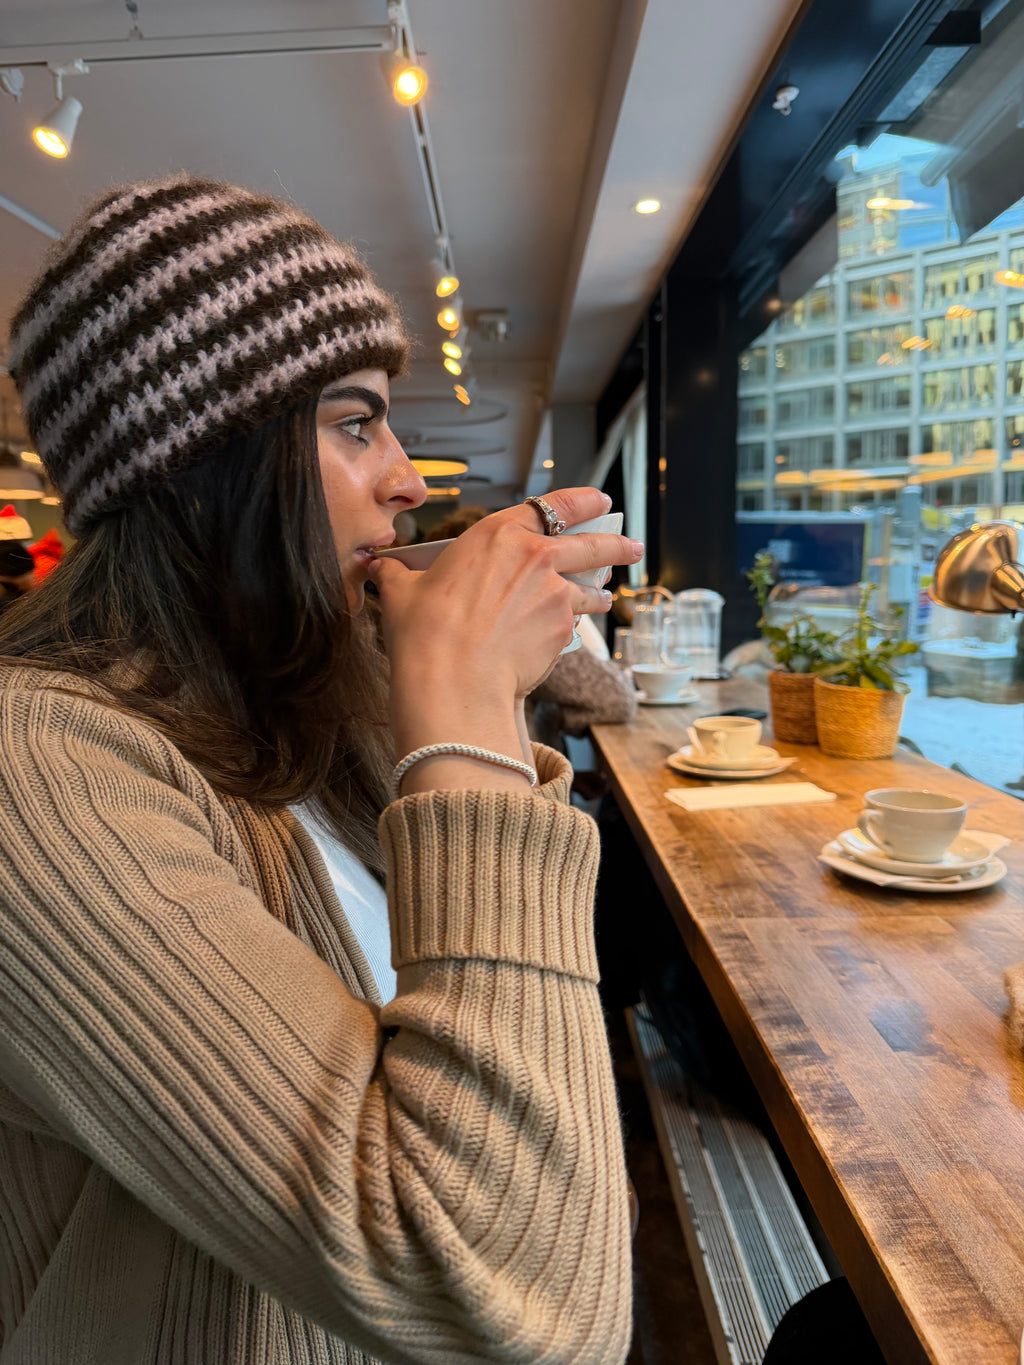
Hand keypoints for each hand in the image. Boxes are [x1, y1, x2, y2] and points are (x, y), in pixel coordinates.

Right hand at [369, 488, 641, 695]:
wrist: (452, 678)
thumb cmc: (426, 633)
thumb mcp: (404, 592)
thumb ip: (399, 574)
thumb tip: (377, 568)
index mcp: (497, 534)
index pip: (553, 505)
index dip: (582, 501)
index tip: (600, 500)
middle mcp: (535, 556)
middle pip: (591, 543)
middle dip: (617, 543)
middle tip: (631, 545)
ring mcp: (555, 592)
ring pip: (593, 587)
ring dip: (602, 592)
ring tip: (607, 596)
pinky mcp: (563, 628)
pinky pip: (579, 624)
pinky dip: (579, 627)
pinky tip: (574, 633)